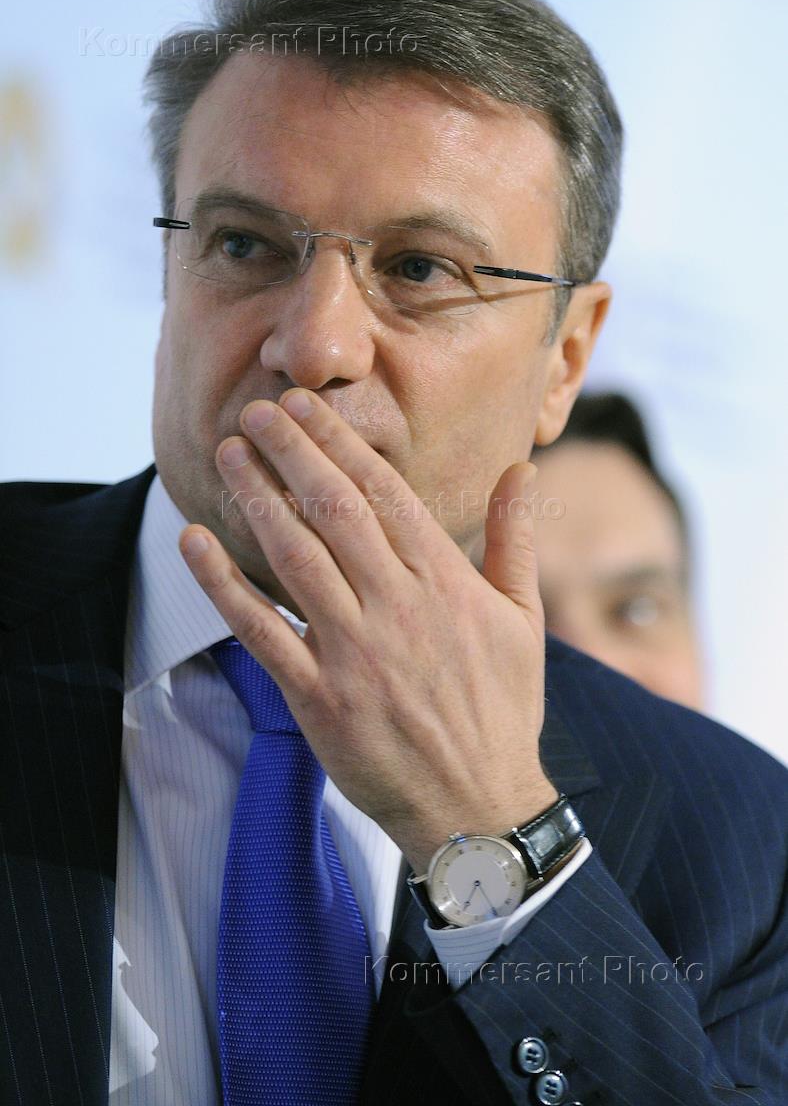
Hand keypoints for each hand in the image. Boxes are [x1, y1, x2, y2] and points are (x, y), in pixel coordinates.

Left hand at [179, 389, 556, 872]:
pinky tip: (196, 541)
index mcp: (445, 583)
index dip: (339, 443)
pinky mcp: (318, 699)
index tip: (307, 407)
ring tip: (229, 452)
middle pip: (334, 512)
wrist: (477, 807)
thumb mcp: (523, 618)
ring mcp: (355, 654)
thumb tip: (523, 469)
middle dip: (292, 452)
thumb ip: (514, 538)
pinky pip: (262, 631)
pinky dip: (224, 585)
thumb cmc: (502, 708)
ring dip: (258, 499)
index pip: (384, 493)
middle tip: (259, 410)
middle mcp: (398, 608)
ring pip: (295, 559)